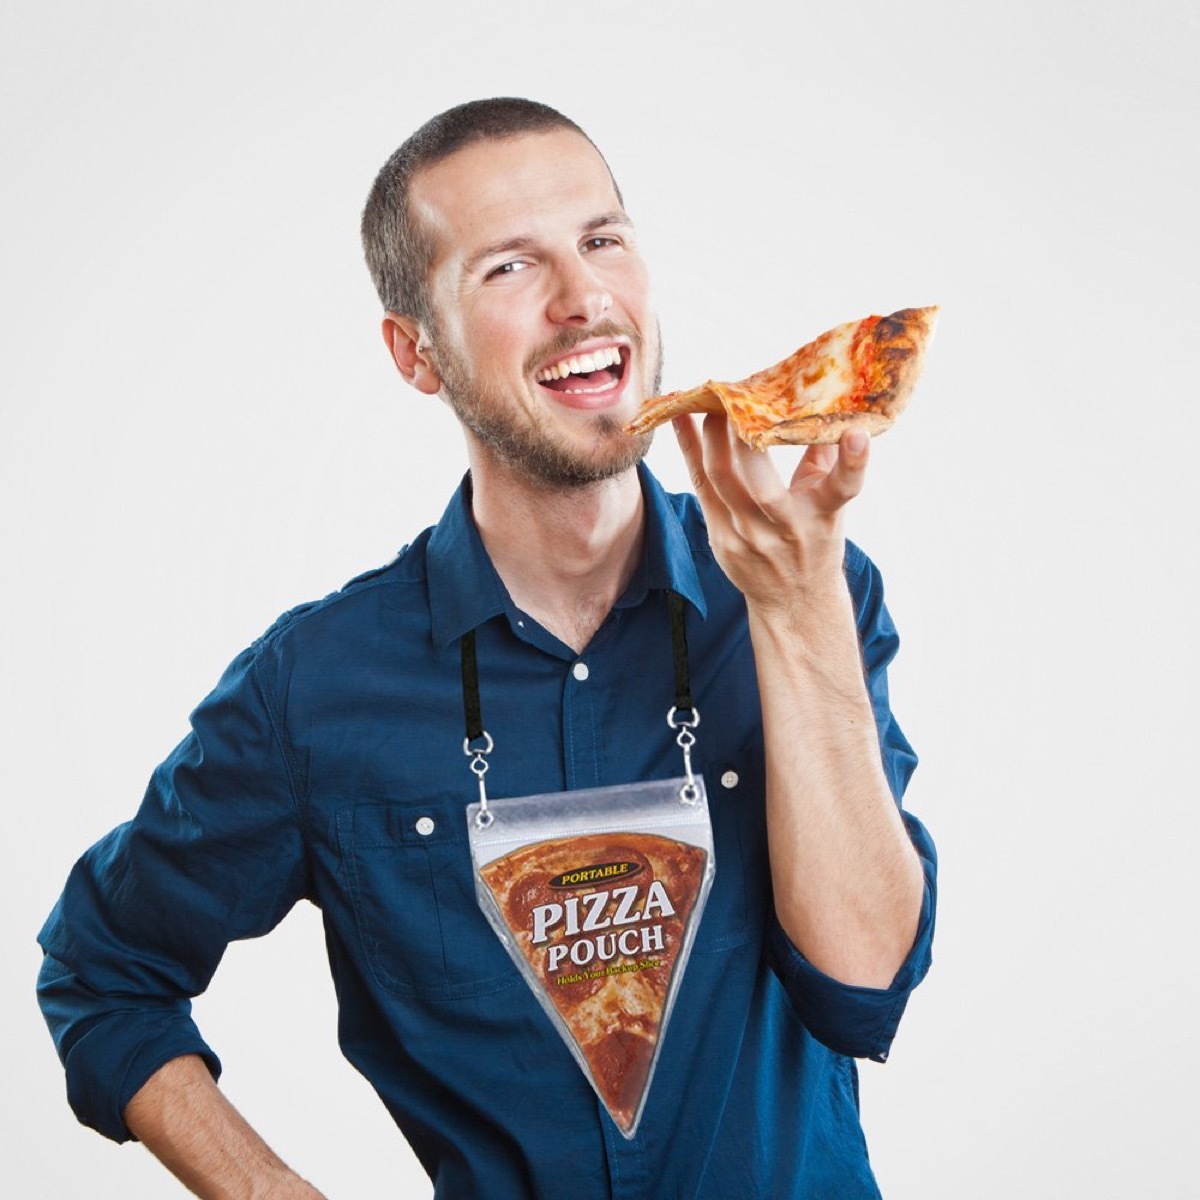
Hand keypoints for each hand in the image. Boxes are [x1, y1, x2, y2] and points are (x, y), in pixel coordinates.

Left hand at [672, 413, 869, 616]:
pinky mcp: (721, 541)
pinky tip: (680, 422)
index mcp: (823, 515)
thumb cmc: (815, 540)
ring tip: (704, 402)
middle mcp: (787, 530)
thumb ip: (826, 458)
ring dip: (708, 438)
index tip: (856, 433)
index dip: (853, 462)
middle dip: (743, 439)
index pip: (843, 488)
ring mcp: (749, 538)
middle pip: (762, 485)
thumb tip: (824, 403)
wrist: (794, 600)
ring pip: (721, 481)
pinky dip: (689, 451)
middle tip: (735, 398)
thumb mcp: (831, 505)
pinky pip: (700, 488)